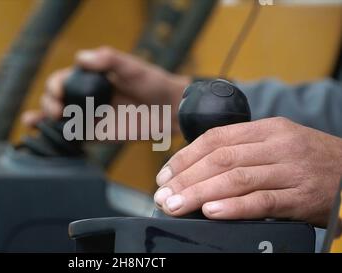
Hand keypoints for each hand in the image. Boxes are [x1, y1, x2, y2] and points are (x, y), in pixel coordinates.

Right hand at [21, 46, 188, 132]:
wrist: (167, 109)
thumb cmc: (151, 82)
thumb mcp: (130, 66)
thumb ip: (108, 59)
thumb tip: (80, 58)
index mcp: (89, 78)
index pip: (62, 80)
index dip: (55, 85)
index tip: (59, 91)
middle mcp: (85, 97)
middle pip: (54, 100)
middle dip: (48, 104)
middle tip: (57, 110)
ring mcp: (88, 116)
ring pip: (58, 119)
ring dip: (42, 119)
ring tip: (35, 121)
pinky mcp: (94, 135)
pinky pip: (71, 137)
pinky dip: (56, 137)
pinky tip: (43, 136)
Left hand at [154, 117, 341, 226]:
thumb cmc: (309, 160)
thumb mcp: (277, 144)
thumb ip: (242, 152)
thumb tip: (197, 172)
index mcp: (267, 129)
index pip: (215, 138)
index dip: (185, 157)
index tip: (164, 175)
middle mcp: (277, 145)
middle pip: (220, 159)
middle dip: (186, 178)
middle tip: (163, 195)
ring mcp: (290, 170)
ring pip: (236, 178)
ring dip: (200, 193)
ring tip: (176, 205)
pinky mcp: (302, 196)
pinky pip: (263, 200)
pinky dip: (234, 206)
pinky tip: (212, 212)